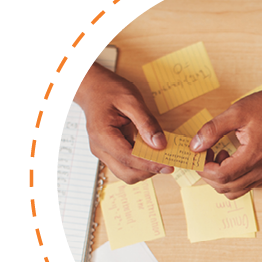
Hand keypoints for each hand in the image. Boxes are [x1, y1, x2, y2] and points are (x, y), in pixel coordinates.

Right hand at [72, 65, 170, 183]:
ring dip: (144, 169)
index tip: (169, 165)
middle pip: (126, 173)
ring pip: (125, 173)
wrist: (92, 88)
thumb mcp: (131, 100)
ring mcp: (102, 151)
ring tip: (160, 158)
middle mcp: (99, 148)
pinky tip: (151, 153)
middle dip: (148, 171)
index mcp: (102, 135)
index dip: (150, 164)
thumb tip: (160, 144)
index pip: (128, 158)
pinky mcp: (107, 151)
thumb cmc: (109, 90)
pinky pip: (124, 164)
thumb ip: (146, 123)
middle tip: (168, 164)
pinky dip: (139, 163)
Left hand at [194, 84, 261, 198]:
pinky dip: (231, 178)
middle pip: (226, 187)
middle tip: (204, 154)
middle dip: (208, 174)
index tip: (197, 154)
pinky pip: (245, 185)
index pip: (221, 176)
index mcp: (255, 155)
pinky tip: (228, 158)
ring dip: (219, 178)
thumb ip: (212, 130)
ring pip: (235, 190)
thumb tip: (195, 147)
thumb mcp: (235, 113)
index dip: (203, 168)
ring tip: (217, 155)